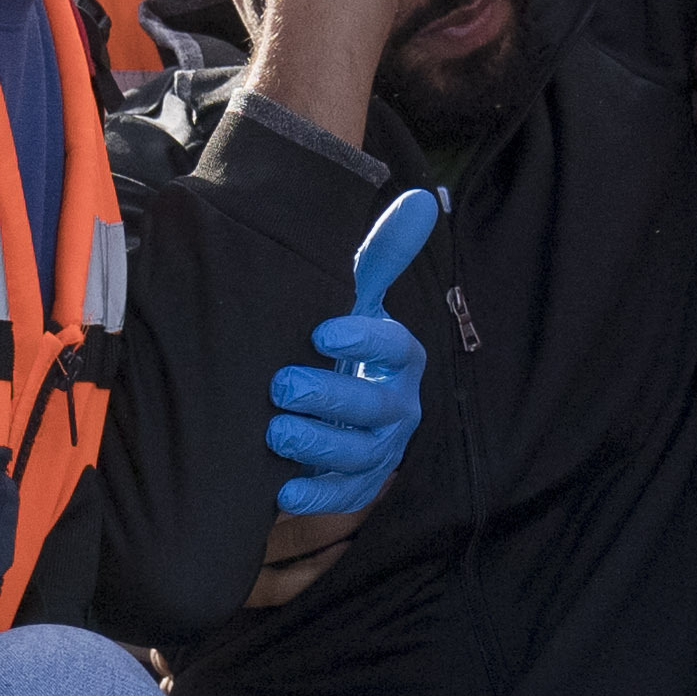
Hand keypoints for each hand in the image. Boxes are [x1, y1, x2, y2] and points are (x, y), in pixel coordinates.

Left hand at [267, 181, 441, 518]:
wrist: (325, 400)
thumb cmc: (336, 341)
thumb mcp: (354, 297)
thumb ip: (381, 255)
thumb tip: (421, 199)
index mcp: (401, 358)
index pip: (395, 347)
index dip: (362, 340)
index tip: (319, 331)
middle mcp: (399, 406)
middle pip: (377, 407)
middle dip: (331, 398)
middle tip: (280, 386)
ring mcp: (381, 450)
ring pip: (362, 455)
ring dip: (320, 446)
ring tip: (274, 435)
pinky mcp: (356, 483)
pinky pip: (344, 496)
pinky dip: (315, 496)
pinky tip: (280, 490)